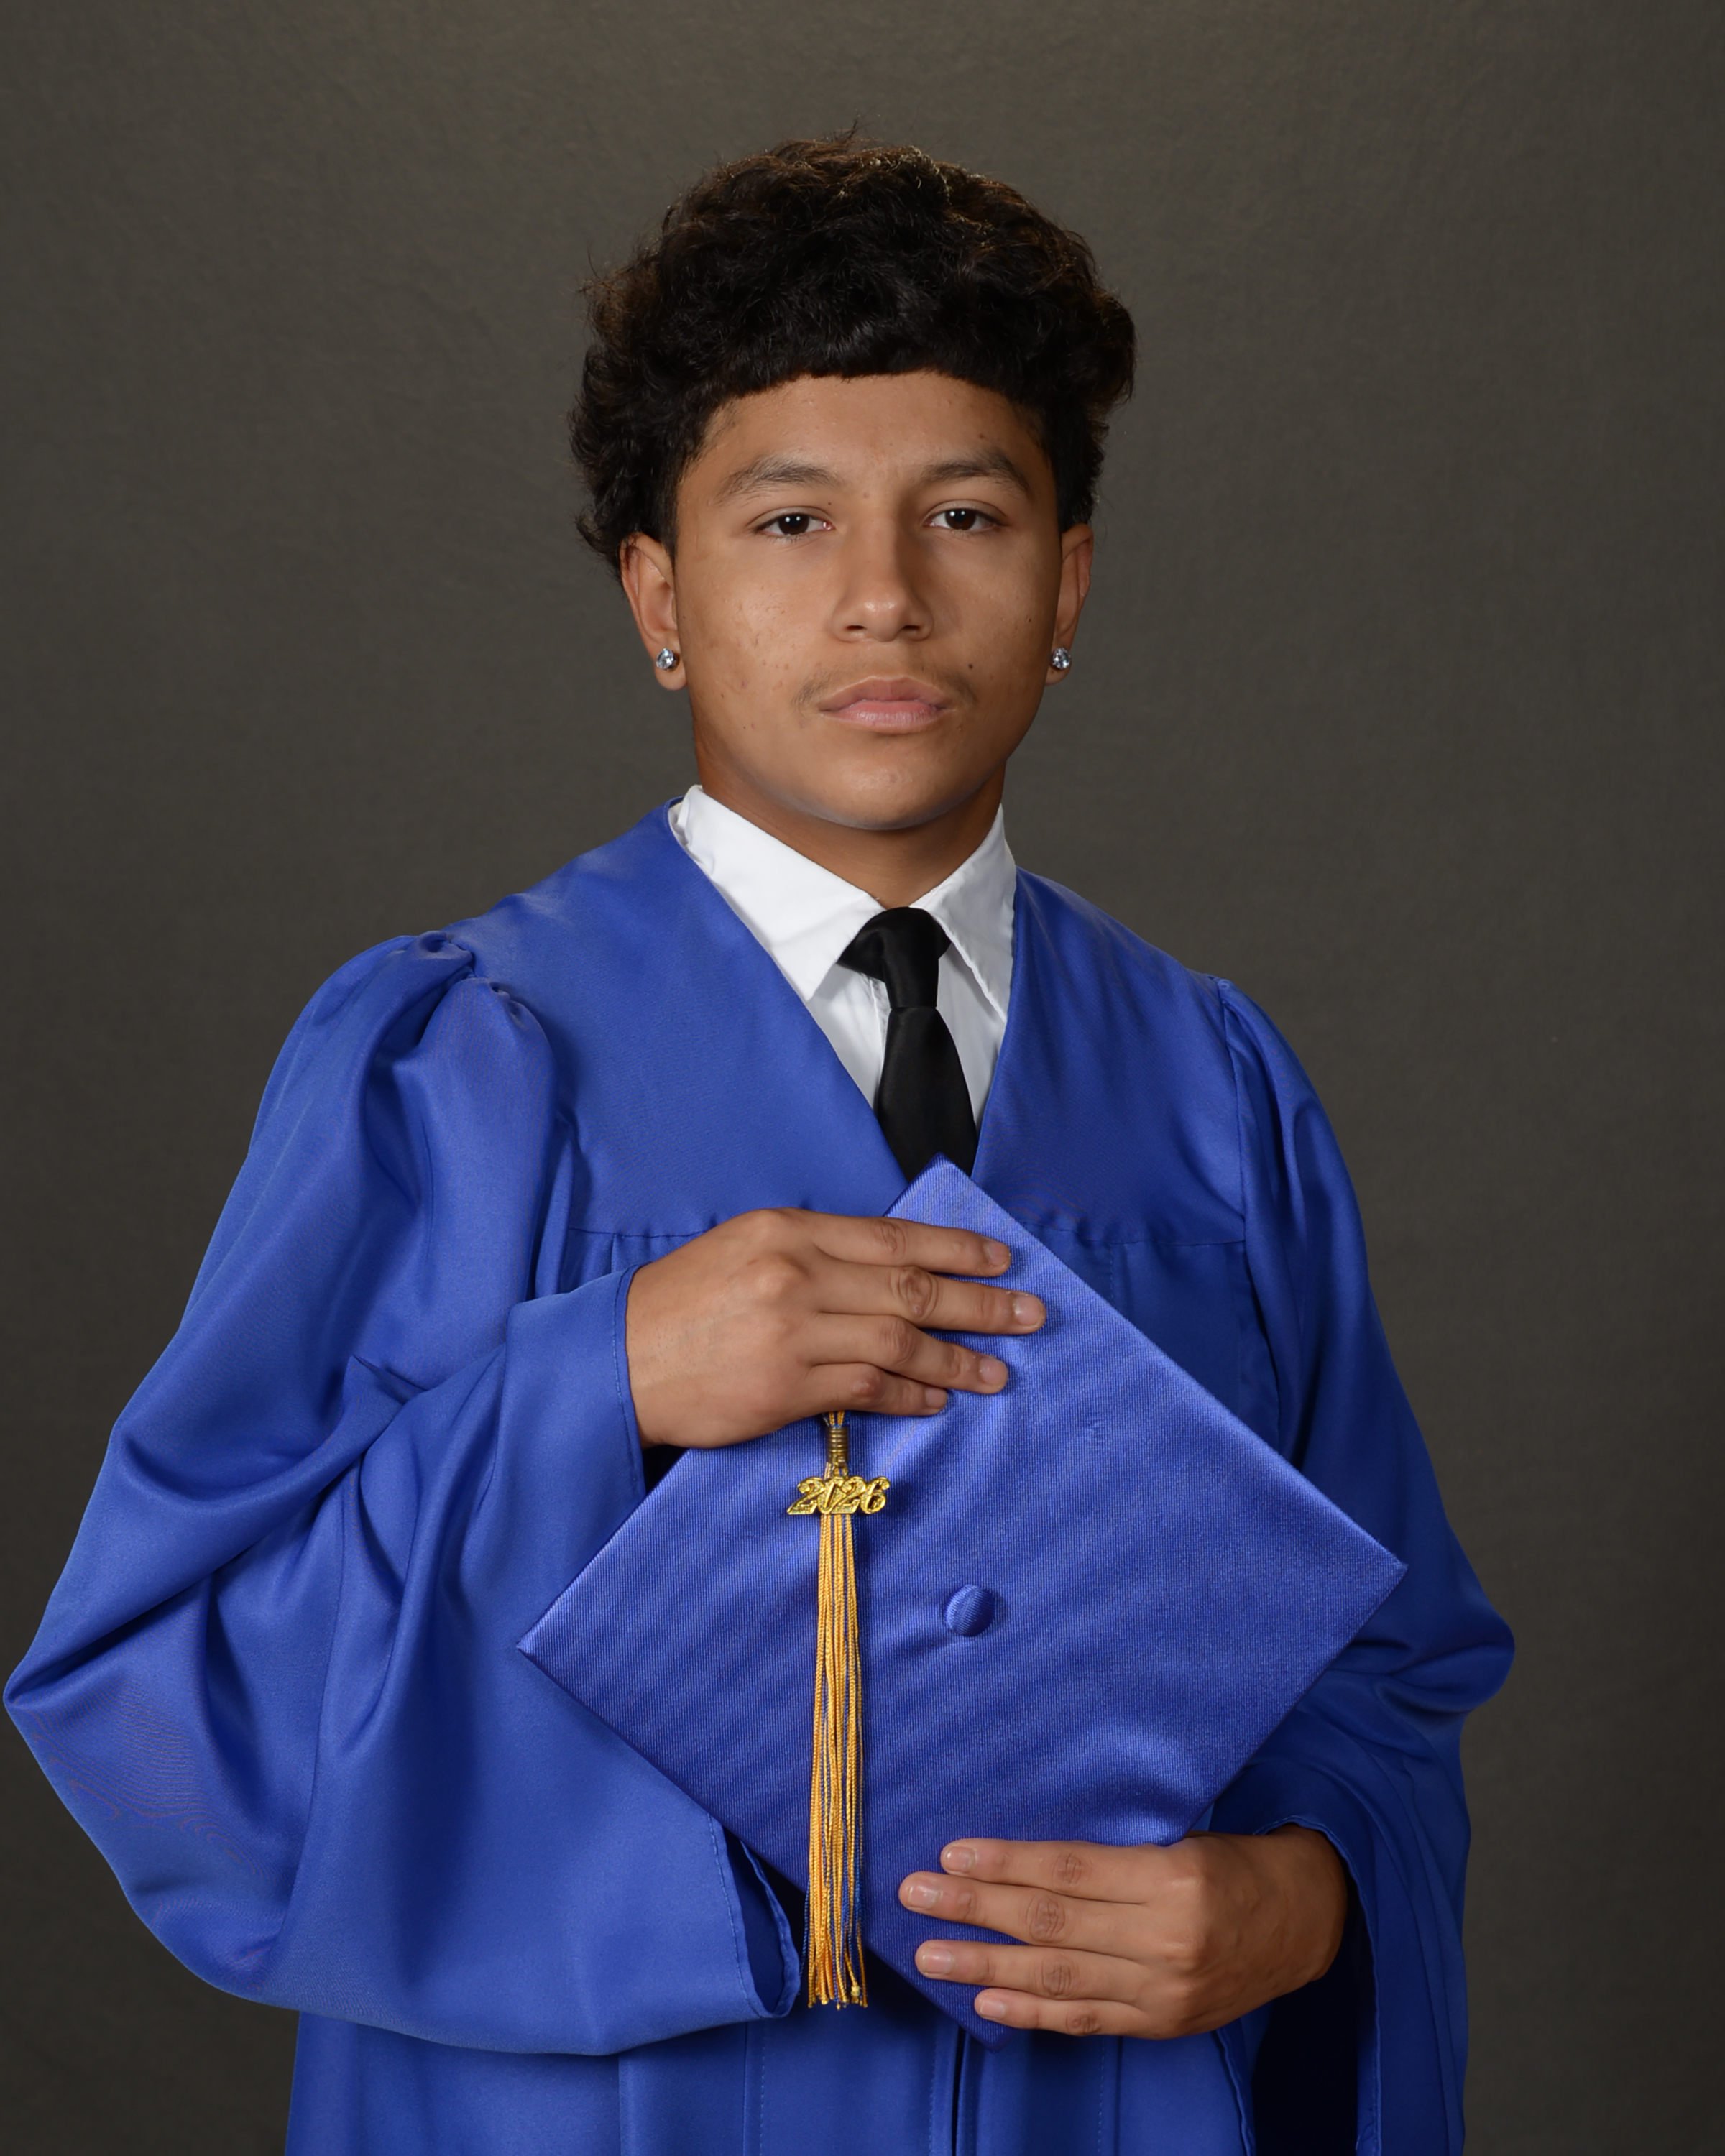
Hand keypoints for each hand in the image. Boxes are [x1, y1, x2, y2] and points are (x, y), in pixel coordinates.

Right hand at [624, 1209, 1045, 1448]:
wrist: (618, 1359)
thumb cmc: (682, 1303)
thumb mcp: (746, 1247)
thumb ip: (815, 1252)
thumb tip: (891, 1267)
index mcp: (789, 1231)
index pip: (894, 1238)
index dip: (957, 1250)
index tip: (1002, 1261)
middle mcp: (796, 1276)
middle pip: (911, 1288)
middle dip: (981, 1303)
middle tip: (1031, 1314)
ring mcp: (792, 1334)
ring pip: (899, 1341)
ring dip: (958, 1359)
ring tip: (999, 1371)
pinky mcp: (785, 1389)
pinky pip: (868, 1388)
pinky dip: (911, 1394)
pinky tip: (939, 1400)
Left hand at [898, 1828, 1346, 2037]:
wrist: (1306, 1922)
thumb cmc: (1233, 1863)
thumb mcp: (1182, 1836)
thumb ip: (1113, 1854)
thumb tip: (1023, 1855)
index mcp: (1172, 1876)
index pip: (1069, 1869)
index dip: (1007, 1862)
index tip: (953, 1852)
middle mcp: (1165, 1937)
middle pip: (1051, 1922)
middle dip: (975, 1909)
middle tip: (916, 1895)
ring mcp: (1163, 1990)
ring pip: (1057, 1977)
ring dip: (985, 1967)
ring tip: (931, 1956)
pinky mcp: (1162, 2023)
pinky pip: (1085, 2019)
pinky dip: (1032, 2013)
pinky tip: (987, 2003)